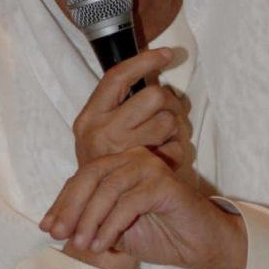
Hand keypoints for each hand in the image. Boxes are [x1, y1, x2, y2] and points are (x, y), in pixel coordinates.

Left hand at [40, 146, 246, 268]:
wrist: (200, 247)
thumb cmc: (161, 235)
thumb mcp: (115, 229)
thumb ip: (91, 220)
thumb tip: (55, 225)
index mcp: (120, 165)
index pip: (83, 177)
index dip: (62, 201)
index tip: (47, 226)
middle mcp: (134, 159)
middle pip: (91, 175)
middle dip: (71, 207)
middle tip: (58, 234)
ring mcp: (150, 168)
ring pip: (109, 187)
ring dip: (90, 218)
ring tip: (83, 245)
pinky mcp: (164, 183)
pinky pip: (130, 201)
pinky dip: (111, 224)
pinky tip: (103, 244)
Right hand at [73, 48, 192, 172]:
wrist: (94, 215)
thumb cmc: (105, 165)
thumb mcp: (99, 132)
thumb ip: (118, 106)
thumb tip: (153, 70)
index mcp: (89, 117)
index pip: (117, 77)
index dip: (144, 60)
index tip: (168, 53)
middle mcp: (101, 131)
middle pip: (154, 95)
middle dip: (170, 101)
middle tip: (170, 112)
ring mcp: (122, 151)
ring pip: (169, 120)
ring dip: (175, 127)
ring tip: (165, 139)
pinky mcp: (143, 169)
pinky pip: (177, 147)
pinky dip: (179, 150)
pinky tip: (167, 158)